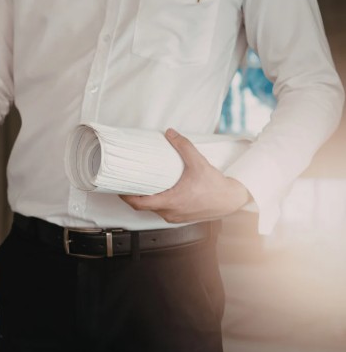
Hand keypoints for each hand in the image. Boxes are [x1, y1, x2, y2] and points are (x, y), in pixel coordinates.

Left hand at [120, 129, 250, 223]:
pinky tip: (159, 193)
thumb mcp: (198, 162)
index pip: (139, 204)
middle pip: (144, 207)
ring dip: (147, 200)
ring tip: (142, 186)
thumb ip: (184, 146)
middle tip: (128, 184)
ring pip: (154, 210)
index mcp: (170, 202)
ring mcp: (175, 217)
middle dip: (135, 196)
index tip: (119, 189)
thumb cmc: (216, 186)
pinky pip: (164, 212)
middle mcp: (170, 213)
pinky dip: (158, 203)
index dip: (126, 197)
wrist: (231, 200)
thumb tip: (171, 133)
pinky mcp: (181, 218)